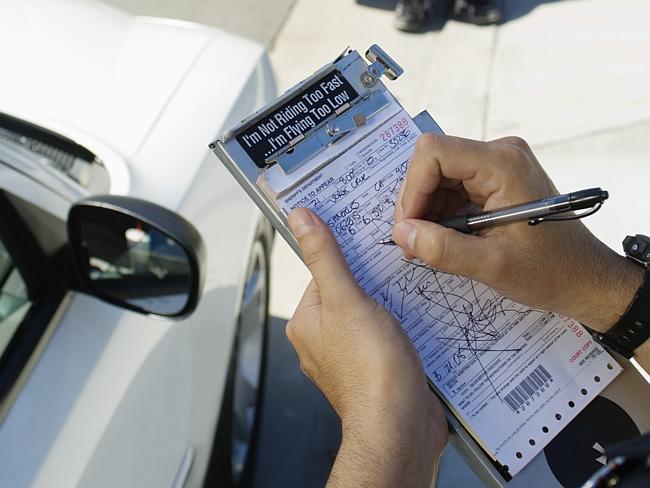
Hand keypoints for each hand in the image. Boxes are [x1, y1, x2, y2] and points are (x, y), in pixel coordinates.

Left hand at [287, 208, 446, 487]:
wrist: (400, 427)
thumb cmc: (369, 370)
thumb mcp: (345, 299)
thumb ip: (324, 257)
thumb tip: (300, 219)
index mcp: (307, 322)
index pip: (323, 273)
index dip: (346, 256)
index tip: (368, 244)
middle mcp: (323, 341)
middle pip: (348, 293)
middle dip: (372, 281)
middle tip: (396, 268)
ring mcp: (349, 358)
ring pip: (369, 315)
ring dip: (389, 304)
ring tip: (409, 295)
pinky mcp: (375, 370)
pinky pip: (386, 337)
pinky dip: (400, 327)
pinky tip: (416, 322)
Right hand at [393, 134, 642, 332]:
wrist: (585, 277)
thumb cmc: (551, 271)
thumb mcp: (492, 266)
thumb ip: (443, 249)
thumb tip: (401, 233)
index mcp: (503, 164)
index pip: (434, 152)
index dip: (413, 189)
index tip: (409, 228)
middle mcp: (499, 153)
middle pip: (432, 164)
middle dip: (416, 204)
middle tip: (414, 244)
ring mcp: (496, 164)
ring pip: (437, 177)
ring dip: (426, 212)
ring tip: (429, 247)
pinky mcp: (493, 179)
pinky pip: (451, 187)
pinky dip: (440, 214)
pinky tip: (444, 240)